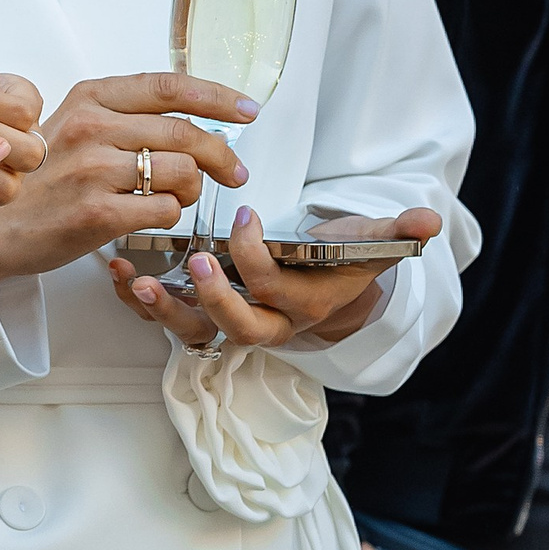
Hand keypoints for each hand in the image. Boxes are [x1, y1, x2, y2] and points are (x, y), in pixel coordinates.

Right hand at [0, 74, 256, 281]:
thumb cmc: (42, 180)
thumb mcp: (75, 127)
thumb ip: (126, 116)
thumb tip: (197, 119)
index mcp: (90, 98)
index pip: (169, 86)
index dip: (218, 97)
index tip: (247, 110)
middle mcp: (91, 126)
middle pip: (186, 132)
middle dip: (222, 155)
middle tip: (235, 173)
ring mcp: (93, 169)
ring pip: (183, 172)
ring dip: (193, 190)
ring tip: (178, 198)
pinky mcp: (97, 212)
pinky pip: (166, 209)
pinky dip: (172, 215)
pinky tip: (153, 216)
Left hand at [119, 206, 443, 351]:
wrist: (320, 287)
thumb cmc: (339, 258)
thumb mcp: (367, 244)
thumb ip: (395, 233)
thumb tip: (429, 221)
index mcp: (303, 305)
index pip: (277, 290)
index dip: (258, 258)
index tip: (246, 216)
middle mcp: (265, 324)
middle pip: (236, 327)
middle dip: (213, 298)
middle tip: (195, 259)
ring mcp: (229, 324)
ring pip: (194, 333)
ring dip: (161, 310)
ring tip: (137, 279)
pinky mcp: (200, 316)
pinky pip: (166, 317)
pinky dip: (138, 300)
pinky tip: (118, 271)